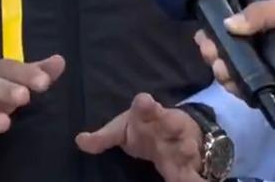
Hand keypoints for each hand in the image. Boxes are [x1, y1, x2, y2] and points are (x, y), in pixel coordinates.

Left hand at [76, 93, 204, 181]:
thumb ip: (102, 138)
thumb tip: (79, 140)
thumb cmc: (143, 129)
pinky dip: (195, 178)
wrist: (178, 131)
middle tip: (171, 121)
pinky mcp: (190, 163)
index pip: (145, 107)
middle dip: (171, 122)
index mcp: (148, 115)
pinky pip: (193, 172)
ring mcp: (182, 143)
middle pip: (171, 123)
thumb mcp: (121, 130)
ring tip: (188, 151)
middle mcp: (168, 126)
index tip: (144, 100)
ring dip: (187, 149)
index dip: (145, 104)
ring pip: (186, 145)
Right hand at [195, 0, 274, 107]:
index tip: (204, 29)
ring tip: (219, 63)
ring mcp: (269, 75)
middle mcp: (265, 52)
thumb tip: (227, 24)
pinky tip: (230, 80)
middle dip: (212, 50)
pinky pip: (251, 94)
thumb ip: (259, 13)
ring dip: (221, 68)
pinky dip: (237, 89)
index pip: (234, 30)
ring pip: (235, 75)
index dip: (217, 30)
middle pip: (229, 53)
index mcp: (268, 29)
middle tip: (208, 47)